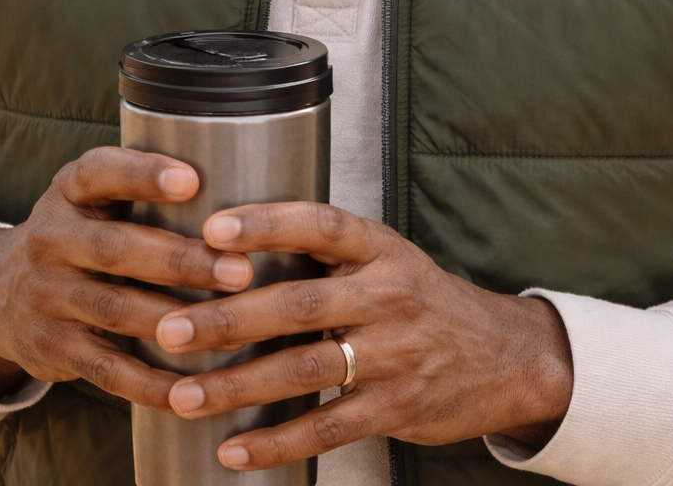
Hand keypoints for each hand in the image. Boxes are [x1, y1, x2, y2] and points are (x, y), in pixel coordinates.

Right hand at [0, 147, 252, 404]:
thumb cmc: (81, 230)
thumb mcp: (94, 194)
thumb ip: (144, 183)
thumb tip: (239, 179)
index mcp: (70, 190)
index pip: (100, 172)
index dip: (143, 175)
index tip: (192, 180)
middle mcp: (52, 239)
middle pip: (117, 249)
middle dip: (182, 261)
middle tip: (240, 271)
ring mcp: (48, 297)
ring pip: (118, 310)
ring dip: (179, 322)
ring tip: (235, 328)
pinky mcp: (55, 348)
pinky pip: (107, 370)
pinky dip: (152, 383)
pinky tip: (194, 387)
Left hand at [154, 202, 572, 471]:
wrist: (503, 356)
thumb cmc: (421, 299)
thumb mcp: (386, 256)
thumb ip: (324, 252)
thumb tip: (228, 247)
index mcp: (381, 247)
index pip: (321, 225)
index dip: (267, 223)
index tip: (212, 230)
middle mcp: (389, 294)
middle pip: (299, 304)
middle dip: (228, 318)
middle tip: (169, 328)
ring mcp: (395, 354)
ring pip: (304, 370)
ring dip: (237, 386)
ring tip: (184, 394)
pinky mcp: (397, 408)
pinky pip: (327, 427)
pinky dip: (276, 442)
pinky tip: (234, 449)